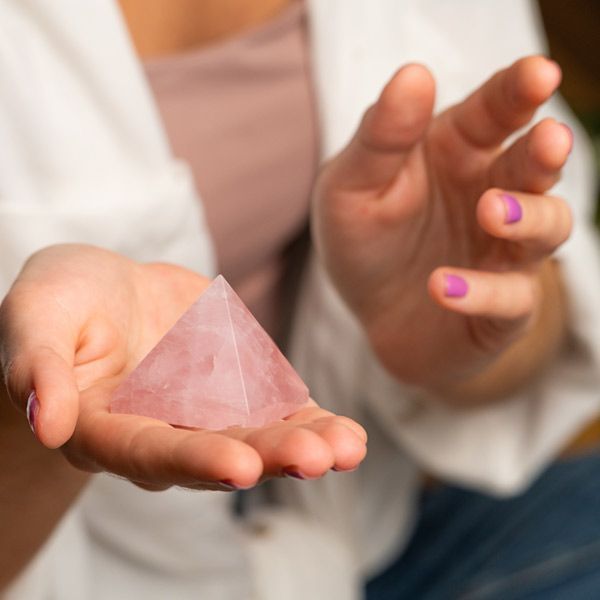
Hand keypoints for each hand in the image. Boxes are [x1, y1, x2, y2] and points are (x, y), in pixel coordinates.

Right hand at [0, 245, 365, 490]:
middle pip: (216, 455)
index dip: (192, 460)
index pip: (149, 451)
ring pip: (257, 439)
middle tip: (314, 461)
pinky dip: (313, 423)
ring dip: (303, 448)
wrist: (110, 291)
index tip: (239, 467)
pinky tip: (347, 435)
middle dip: (266, 458)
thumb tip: (45, 421)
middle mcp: (163, 433)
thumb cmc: (66, 301)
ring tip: (346, 449)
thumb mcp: (37, 312)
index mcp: (107, 427)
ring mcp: (206, 415)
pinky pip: (280, 412)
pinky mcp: (238, 390)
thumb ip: (38, 363)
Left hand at [313, 56, 571, 395]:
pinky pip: (509, 300)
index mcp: (459, 151)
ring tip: (490, 211)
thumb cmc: (364, 239)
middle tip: (548, 140)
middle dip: (544, 152)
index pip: (497, 109)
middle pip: (534, 165)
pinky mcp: (503, 308)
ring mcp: (504, 251)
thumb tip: (414, 74)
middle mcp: (492, 193)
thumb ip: (380, 138)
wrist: (370, 313)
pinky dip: (482, 293)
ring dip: (527, 218)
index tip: (539, 74)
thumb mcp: (351, 187)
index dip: (520, 90)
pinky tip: (440, 286)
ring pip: (546, 228)